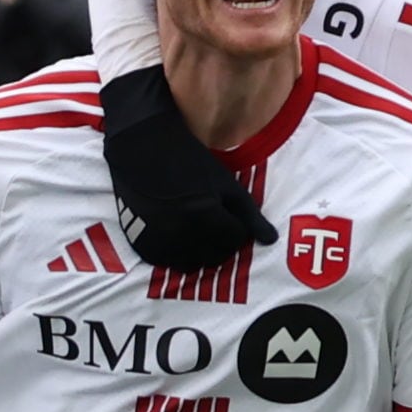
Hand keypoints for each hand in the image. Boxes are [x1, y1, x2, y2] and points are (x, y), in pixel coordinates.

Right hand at [100, 65, 273, 269]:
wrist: (140, 148)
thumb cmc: (188, 159)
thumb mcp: (224, 183)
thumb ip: (249, 214)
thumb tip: (271, 240)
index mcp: (205, 217)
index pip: (235, 239)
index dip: (237, 228)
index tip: (230, 216)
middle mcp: (181, 235)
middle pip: (216, 255)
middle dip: (222, 242)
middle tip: (217, 224)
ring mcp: (160, 242)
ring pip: (193, 263)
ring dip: (201, 251)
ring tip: (198, 230)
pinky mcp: (142, 245)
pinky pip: (169, 262)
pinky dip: (178, 253)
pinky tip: (178, 233)